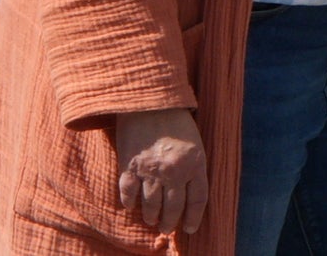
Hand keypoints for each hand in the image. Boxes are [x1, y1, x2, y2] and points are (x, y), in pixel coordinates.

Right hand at [113, 106, 208, 235]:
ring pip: (151, 206)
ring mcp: (151, 170)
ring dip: (151, 216)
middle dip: (170, 222)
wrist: (148, 98)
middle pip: (173, 208)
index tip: (190, 228)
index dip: (194, 218)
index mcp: (195, 162)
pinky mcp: (130, 166)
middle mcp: (174, 171)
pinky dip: (129, 203)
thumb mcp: (195, 140)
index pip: (198, 200)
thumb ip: (193, 166)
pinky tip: (131, 206)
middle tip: (167, 228)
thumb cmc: (175, 118)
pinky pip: (128, 194)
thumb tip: (187, 192)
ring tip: (151, 219)